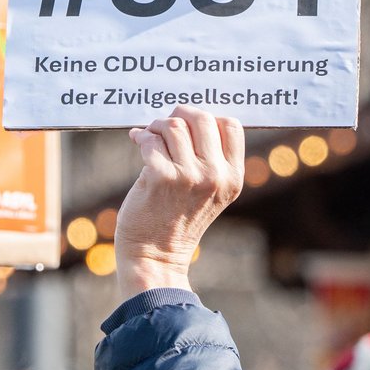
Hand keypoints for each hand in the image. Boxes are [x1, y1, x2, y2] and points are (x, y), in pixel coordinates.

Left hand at [114, 105, 244, 297]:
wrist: (155, 255)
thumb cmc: (176, 218)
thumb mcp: (209, 191)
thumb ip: (210, 159)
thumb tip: (189, 115)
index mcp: (233, 177)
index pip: (231, 125)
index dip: (207, 117)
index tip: (188, 123)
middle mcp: (215, 175)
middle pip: (202, 118)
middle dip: (179, 114)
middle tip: (163, 125)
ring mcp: (189, 176)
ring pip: (173, 125)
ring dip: (156, 126)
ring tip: (148, 135)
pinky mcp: (161, 177)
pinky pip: (150, 139)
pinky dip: (141, 136)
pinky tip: (137, 140)